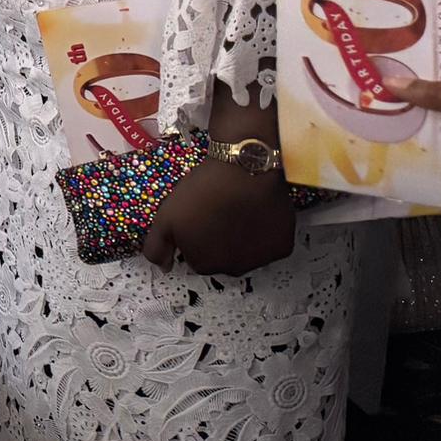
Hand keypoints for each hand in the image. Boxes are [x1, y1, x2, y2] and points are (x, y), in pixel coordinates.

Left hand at [140, 153, 295, 274]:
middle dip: (218, 241)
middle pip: (223, 259)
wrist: (244, 169)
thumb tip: (164, 268)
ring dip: (242, 239)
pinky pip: (270, 245)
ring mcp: (260, 261)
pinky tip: (257, 214)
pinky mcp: (282, 248)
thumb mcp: (165, 217)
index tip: (198, 218)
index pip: (197, 258)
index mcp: (204, 265)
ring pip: (247, 254)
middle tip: (218, 213)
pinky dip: (265, 234)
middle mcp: (233, 270)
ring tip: (237, 211)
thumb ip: (157, 247)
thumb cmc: (202, 192)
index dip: (196, 236)